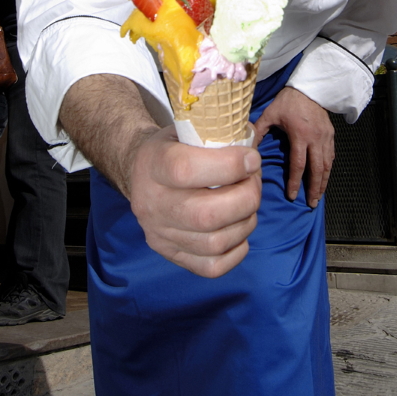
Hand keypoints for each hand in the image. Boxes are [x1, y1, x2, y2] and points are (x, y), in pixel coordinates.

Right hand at [128, 127, 262, 277]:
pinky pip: (213, 267)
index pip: (185, 170)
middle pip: (206, 215)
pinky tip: (238, 227)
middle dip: (246, 198)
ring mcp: (160, 234)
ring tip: (248, 203)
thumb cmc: (175, 147)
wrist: (142, 172)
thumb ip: (220, 132)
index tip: (252, 159)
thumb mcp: (189, 128)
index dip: (229, 166)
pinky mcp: (171, 254)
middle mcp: (151, 204)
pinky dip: (237, 250)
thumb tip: (254, 141)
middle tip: (254, 182)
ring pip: (215, 243)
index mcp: (153, 164)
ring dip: (246, 222)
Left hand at [253, 85, 333, 206]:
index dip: (296, 182)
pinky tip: (324, 178)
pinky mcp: (331, 135)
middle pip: (317, 169)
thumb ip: (259, 130)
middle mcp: (315, 139)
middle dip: (314, 188)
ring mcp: (325, 137)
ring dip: (323, 182)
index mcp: (300, 135)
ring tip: (319, 196)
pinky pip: (331, 156)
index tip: (293, 196)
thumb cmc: (288, 101)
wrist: (309, 87)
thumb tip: (247, 147)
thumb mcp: (271, 113)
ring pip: (327, 165)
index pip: (299, 164)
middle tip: (311, 204)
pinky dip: (328, 169)